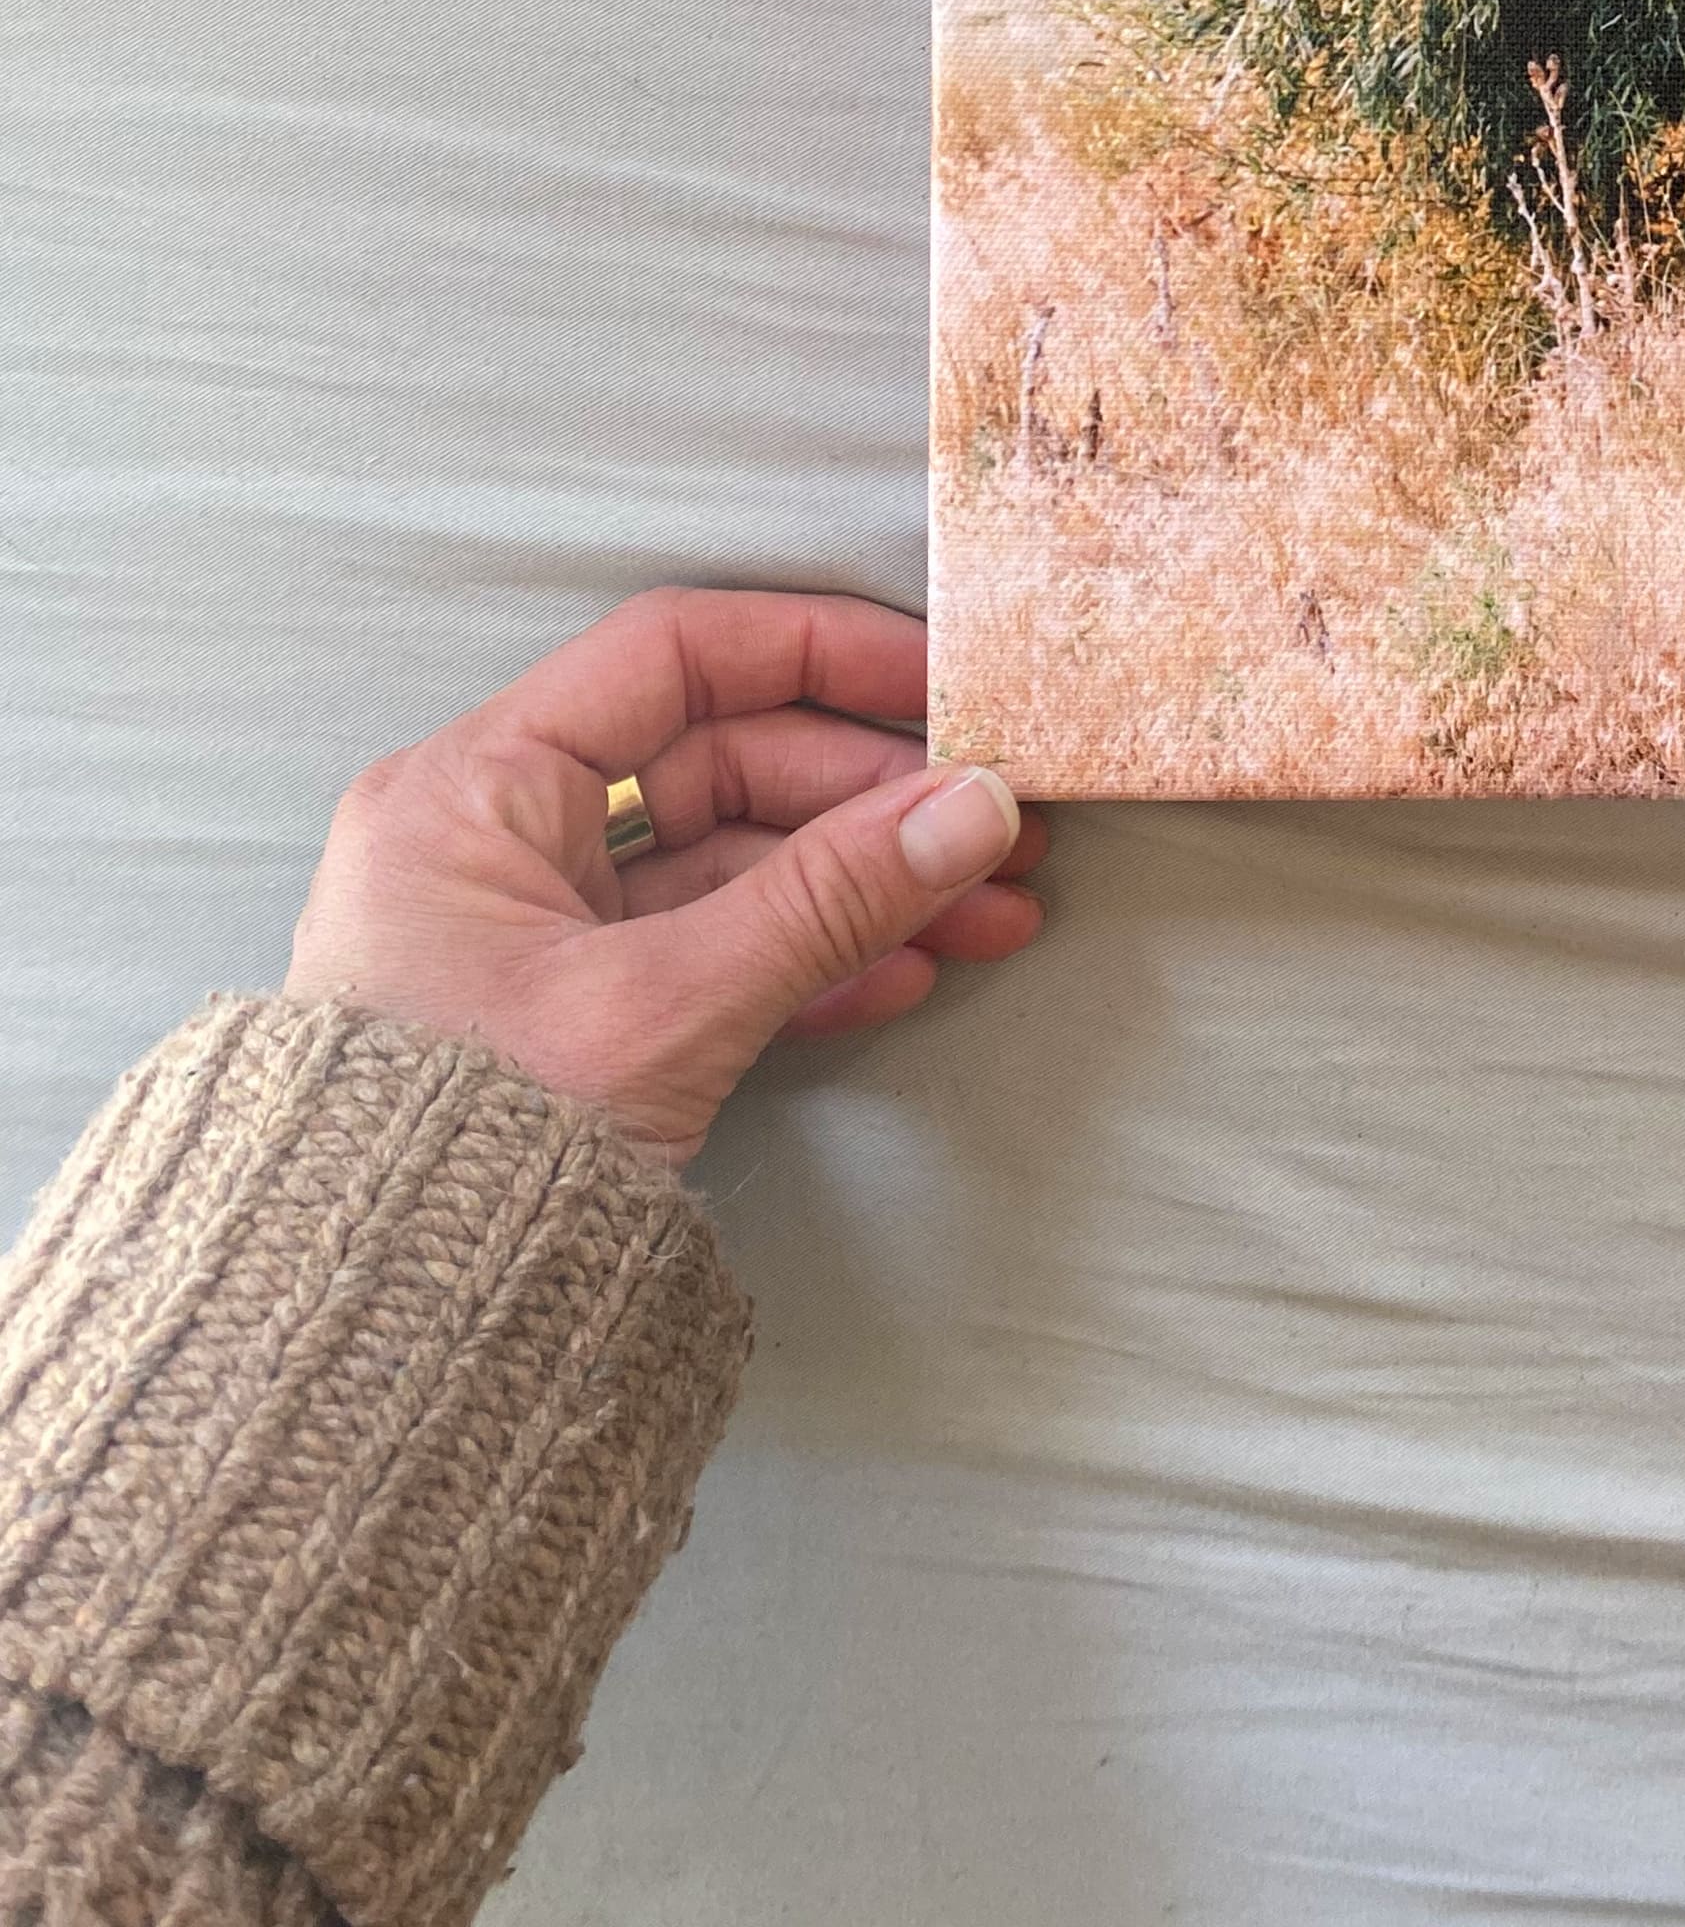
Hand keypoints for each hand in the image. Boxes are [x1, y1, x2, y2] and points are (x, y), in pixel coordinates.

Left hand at [286, 586, 1046, 1163]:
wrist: (368, 1352)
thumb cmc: (462, 1157)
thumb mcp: (662, 1009)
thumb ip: (826, 899)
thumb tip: (973, 809)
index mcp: (476, 789)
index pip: (674, 655)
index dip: (818, 651)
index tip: (938, 681)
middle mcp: (501, 837)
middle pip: (723, 760)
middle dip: (872, 796)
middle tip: (997, 820)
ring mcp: (540, 930)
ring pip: (734, 864)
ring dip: (866, 883)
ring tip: (992, 910)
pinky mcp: (575, 1015)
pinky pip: (712, 951)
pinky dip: (811, 956)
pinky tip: (908, 972)